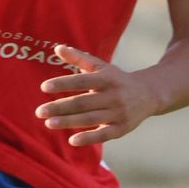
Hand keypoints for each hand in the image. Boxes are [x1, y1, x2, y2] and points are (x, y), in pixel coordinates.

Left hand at [34, 44, 165, 146]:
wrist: (149, 94)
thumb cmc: (117, 80)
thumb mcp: (102, 67)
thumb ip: (79, 58)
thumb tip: (57, 48)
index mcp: (107, 79)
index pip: (82, 81)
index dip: (63, 84)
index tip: (44, 87)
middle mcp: (114, 96)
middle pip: (83, 102)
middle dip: (60, 107)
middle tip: (39, 111)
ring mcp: (119, 113)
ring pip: (90, 119)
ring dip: (68, 122)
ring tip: (48, 123)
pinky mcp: (123, 128)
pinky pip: (104, 135)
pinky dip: (89, 138)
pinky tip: (72, 140)